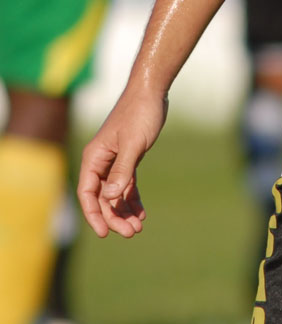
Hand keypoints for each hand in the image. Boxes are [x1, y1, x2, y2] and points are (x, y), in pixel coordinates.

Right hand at [78, 90, 167, 238]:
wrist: (152, 90)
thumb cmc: (140, 113)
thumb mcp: (134, 144)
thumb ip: (122, 171)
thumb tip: (109, 198)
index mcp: (94, 157)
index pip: (87, 193)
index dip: (94, 215)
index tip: (106, 233)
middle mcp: (100, 161)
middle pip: (102, 197)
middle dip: (114, 217)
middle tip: (132, 233)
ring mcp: (114, 160)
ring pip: (114, 193)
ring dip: (124, 211)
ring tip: (138, 227)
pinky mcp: (128, 158)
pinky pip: (126, 184)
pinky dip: (132, 198)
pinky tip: (141, 212)